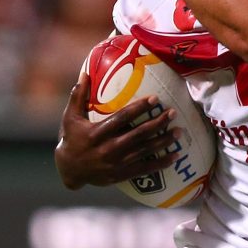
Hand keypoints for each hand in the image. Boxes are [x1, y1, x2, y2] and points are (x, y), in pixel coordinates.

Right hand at [54, 73, 179, 189]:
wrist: (68, 170)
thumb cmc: (71, 139)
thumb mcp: (70, 117)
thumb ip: (78, 96)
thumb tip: (85, 73)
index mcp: (96, 133)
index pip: (121, 118)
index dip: (139, 108)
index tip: (155, 98)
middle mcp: (108, 149)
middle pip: (138, 135)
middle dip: (157, 123)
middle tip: (173, 113)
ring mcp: (115, 164)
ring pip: (144, 151)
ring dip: (163, 141)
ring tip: (179, 131)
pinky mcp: (121, 175)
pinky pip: (144, 169)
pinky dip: (161, 163)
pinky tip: (175, 155)